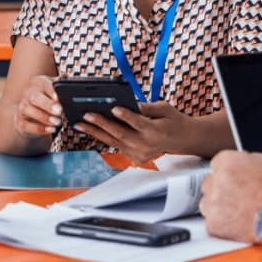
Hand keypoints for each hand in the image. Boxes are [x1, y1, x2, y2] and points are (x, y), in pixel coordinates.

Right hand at [11, 74, 63, 139]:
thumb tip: (67, 78)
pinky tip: (51, 129)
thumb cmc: (46, 98)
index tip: (58, 97)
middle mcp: (28, 93)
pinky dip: (39, 129)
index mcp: (38, 83)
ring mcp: (22, 107)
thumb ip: (61, 83)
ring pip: (29, 111)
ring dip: (44, 117)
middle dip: (47, 104)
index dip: (51, 90)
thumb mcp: (53, 88)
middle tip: (59, 111)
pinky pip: (27, 125)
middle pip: (35, 97)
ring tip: (58, 122)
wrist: (29, 112)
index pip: (44, 84)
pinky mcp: (20, 121)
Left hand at [75, 101, 191, 164]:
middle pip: (121, 134)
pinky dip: (102, 137)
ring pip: (114, 142)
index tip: (114, 108)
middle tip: (86, 114)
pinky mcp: (135, 158)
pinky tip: (90, 129)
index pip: (139, 123)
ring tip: (80, 123)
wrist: (181, 139)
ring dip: (95, 132)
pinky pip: (116, 146)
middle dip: (102, 124)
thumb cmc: (171, 119)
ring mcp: (140, 154)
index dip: (126, 116)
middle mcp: (147, 145)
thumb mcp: (164, 108)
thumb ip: (146, 107)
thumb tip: (127, 103)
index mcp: (157, 131)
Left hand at [199, 150, 261, 242]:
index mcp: (226, 161)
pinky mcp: (214, 224)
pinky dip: (223, 226)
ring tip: (239, 213)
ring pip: (208, 204)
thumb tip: (249, 164)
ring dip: (219, 208)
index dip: (229, 174)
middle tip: (239, 198)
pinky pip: (213, 224)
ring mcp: (213, 203)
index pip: (218, 164)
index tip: (236, 181)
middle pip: (210, 184)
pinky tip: (239, 224)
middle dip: (222, 190)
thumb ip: (252, 161)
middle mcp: (215, 180)